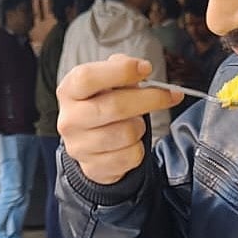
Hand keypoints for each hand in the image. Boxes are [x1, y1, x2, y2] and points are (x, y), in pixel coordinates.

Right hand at [57, 54, 182, 184]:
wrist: (89, 144)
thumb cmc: (101, 106)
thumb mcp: (105, 82)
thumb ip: (120, 70)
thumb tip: (141, 69)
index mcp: (69, 91)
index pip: (88, 77)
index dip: (121, 71)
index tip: (146, 68)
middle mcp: (70, 119)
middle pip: (115, 106)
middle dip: (150, 98)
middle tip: (169, 94)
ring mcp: (80, 147)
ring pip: (128, 133)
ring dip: (141, 126)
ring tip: (135, 122)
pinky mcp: (94, 168)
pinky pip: (132, 156)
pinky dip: (139, 148)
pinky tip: (131, 142)